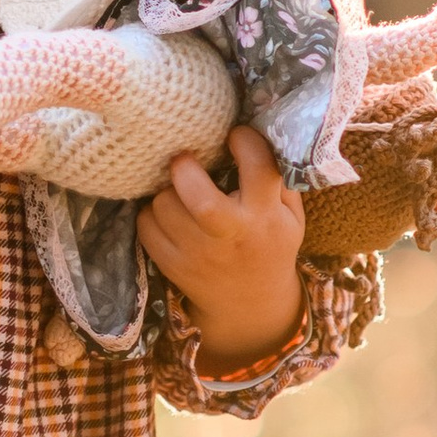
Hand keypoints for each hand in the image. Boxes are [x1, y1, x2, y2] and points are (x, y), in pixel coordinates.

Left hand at [138, 124, 304, 374]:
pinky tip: (169, 216)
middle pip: (199, 199)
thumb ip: (278, 180)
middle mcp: (231, 235)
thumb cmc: (269, 245)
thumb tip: (255, 132)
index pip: (259, 168)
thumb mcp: (291, 216)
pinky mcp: (172, 265)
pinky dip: (152, 215)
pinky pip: (146, 226)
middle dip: (184, 170)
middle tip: (185, 160)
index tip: (235, 136)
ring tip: (179, 193)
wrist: (250, 304)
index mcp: (265, 216)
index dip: (245, 141)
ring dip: (167, 192)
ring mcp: (198, 254)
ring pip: (163, 205)